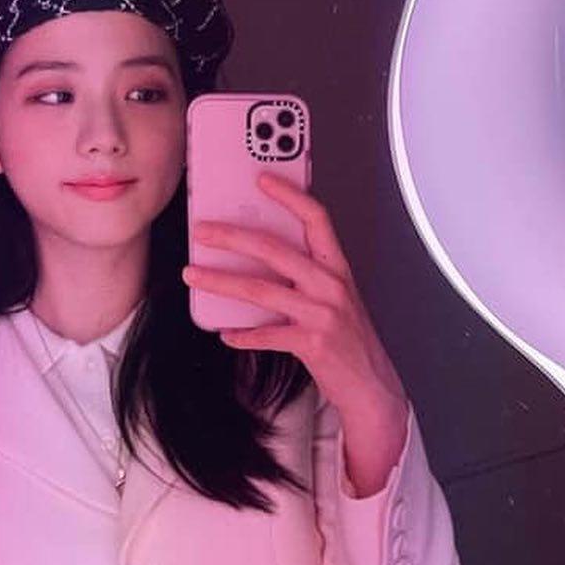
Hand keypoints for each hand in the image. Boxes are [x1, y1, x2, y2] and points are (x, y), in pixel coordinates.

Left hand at [182, 170, 407, 430]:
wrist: (371, 385)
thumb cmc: (347, 340)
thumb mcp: (333, 299)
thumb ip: (304, 277)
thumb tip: (256, 261)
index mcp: (337, 268)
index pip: (315, 219)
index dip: (290, 195)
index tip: (261, 179)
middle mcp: (331, 285)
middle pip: (276, 249)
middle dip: (233, 236)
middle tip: (202, 231)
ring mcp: (322, 314)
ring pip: (261, 290)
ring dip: (221, 281)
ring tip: (193, 274)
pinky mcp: (312, 343)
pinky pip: (266, 335)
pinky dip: (242, 335)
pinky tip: (225, 334)